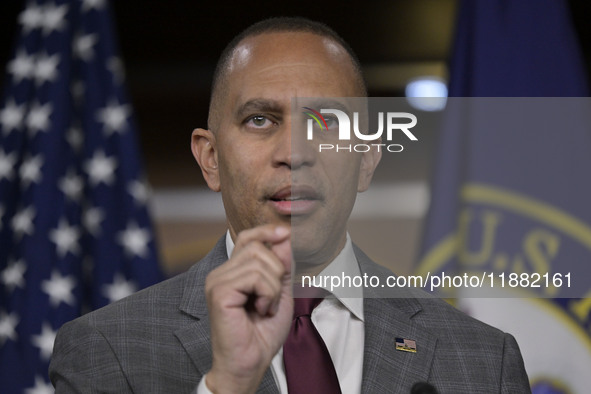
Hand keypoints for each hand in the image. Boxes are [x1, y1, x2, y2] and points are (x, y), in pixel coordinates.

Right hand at [205, 225, 292, 392]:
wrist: (250, 364)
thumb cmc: (261, 334)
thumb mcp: (279, 292)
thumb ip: (281, 265)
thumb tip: (284, 236)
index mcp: (232, 272)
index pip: (247, 238)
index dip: (267, 231)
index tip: (286, 232)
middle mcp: (221, 273)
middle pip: (257, 246)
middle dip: (277, 271)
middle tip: (272, 298)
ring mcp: (217, 282)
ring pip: (259, 261)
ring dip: (274, 287)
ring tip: (265, 307)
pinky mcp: (219, 292)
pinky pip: (255, 277)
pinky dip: (267, 293)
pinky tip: (260, 310)